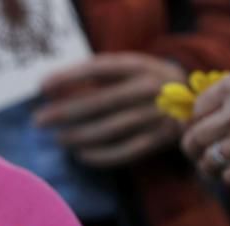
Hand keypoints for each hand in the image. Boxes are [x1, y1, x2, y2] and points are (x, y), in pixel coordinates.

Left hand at [34, 53, 185, 167]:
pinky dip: (99, 156)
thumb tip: (47, 88)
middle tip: (38, 120)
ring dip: (78, 136)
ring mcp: (155, 115)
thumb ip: (92, 76)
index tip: (41, 86)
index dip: (68, 76)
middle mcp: (149, 88)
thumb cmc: (142, 85)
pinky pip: (124, 152)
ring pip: (109, 129)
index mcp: (139, 66)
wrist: (191, 103)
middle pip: (99, 102)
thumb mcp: (126, 70)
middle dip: (63, 112)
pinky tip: (80, 155)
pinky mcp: (158, 139)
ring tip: (59, 139)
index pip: (98, 68)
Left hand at [181, 71, 229, 185]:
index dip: (196, 121)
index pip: (197, 110)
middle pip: (195, 138)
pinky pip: (227, 177)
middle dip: (193, 147)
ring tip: (213, 164)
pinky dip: (228, 177)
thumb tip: (179, 116)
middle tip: (197, 151)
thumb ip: (219, 94)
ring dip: (208, 166)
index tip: (201, 125)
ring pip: (208, 161)